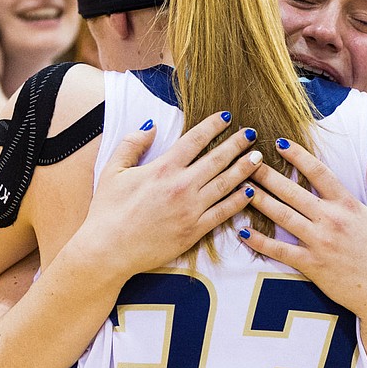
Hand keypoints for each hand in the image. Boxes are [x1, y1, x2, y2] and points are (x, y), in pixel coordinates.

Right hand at [72, 112, 260, 278]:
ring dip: (244, 169)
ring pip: (226, 184)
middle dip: (237, 144)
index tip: (227, 116)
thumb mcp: (112, 171)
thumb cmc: (107, 211)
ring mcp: (190, 210)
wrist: (107, 251)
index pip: (194, 140)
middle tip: (252, 133)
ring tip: (259, 158)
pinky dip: (239, 201)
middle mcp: (181, 186)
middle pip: (217, 159)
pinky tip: (251, 191)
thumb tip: (151, 126)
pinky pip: (223, 213)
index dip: (213, 125)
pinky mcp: (194, 231)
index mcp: (162, 168)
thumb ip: (132, 144)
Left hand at [240, 141, 366, 317]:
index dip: (298, 155)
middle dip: (267, 174)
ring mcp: (318, 242)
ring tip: (240, 187)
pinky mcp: (311, 264)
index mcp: (348, 205)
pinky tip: (242, 232)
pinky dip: (260, 241)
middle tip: (247, 162)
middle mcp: (330, 220)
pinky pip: (280, 250)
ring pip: (282, 216)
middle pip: (292, 191)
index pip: (319, 173)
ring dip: (259, 200)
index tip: (280, 143)